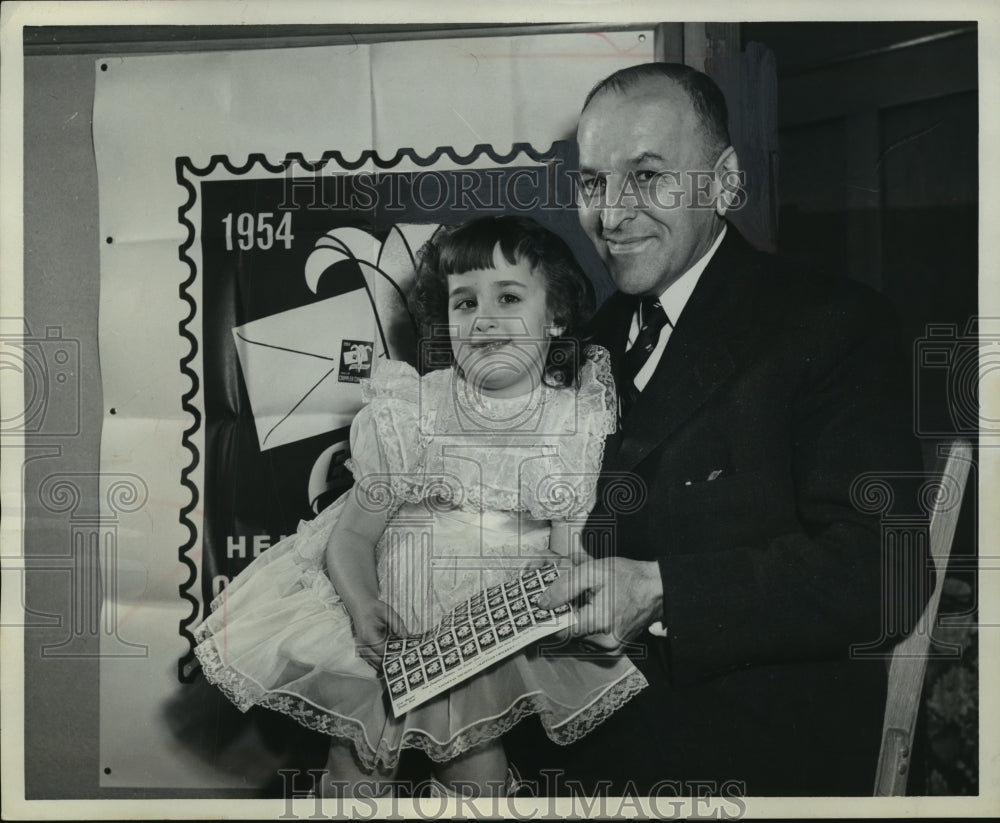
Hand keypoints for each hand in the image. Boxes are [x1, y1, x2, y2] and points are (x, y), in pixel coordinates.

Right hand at [347, 598, 407, 670]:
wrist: (359, 606)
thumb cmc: (374, 608)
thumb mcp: (387, 611)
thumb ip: (397, 624)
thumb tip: (406, 637)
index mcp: (368, 634)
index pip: (382, 650)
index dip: (395, 655)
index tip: (407, 655)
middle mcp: (362, 644)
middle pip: (378, 662)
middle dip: (392, 662)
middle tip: (406, 661)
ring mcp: (361, 649)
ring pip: (375, 664)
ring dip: (387, 664)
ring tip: (401, 663)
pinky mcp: (362, 651)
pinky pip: (373, 661)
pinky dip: (382, 663)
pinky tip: (392, 661)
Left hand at [536, 555, 662, 652]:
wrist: (657, 589)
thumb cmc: (627, 577)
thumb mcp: (593, 571)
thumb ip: (565, 587)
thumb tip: (542, 603)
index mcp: (597, 623)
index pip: (559, 632)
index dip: (550, 619)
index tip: (546, 608)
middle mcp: (604, 642)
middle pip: (569, 635)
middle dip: (566, 617)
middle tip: (572, 598)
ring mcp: (611, 648)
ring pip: (580, 638)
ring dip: (578, 622)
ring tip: (586, 602)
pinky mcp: (616, 649)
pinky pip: (592, 641)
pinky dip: (589, 627)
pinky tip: (596, 611)